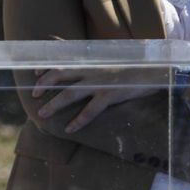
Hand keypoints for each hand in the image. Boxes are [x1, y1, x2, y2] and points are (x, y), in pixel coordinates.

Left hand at [31, 66, 163, 131]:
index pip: (63, 61)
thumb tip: (85, 68)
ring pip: (69, 94)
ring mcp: (99, 83)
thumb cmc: (135, 67)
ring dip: (53, 104)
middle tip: (33, 95)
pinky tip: (69, 129)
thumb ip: (97, 63)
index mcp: (91, 61)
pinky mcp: (110, 95)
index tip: (35, 73)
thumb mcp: (113, 59)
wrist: (156, 69)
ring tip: (41, 114)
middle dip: (43, 85)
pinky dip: (78, 120)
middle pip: (59, 75)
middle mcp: (91, 70)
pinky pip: (90, 110)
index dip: (47, 66)